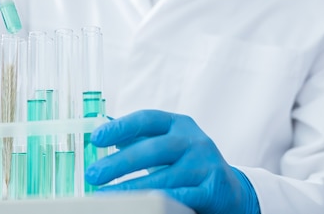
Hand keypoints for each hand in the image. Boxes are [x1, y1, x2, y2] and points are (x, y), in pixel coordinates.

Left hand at [85, 110, 259, 213]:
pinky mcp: (213, 190)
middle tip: (93, 174)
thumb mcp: (166, 144)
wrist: (230, 190)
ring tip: (106, 195)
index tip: (95, 138)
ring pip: (165, 177)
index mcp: (178, 124)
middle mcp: (194, 141)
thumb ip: (137, 137)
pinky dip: (158, 199)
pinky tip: (140, 204)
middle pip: (152, 149)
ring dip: (132, 187)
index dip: (120, 127)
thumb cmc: (187, 163)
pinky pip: (182, 196)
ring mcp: (205, 165)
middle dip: (119, 163)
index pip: (146, 119)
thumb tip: (100, 126)